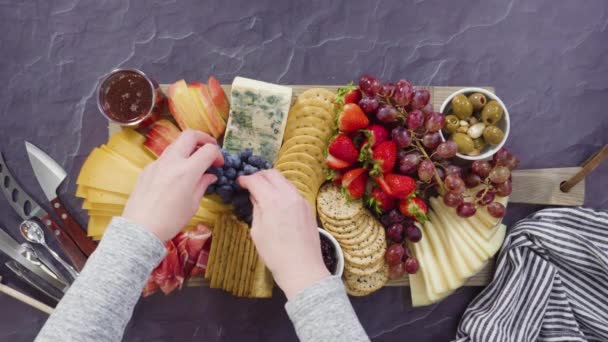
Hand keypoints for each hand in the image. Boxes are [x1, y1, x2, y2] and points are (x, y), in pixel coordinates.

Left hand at [122, 130, 222, 240]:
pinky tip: (177, 175)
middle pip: (190, 135)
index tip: (219, 164)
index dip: (217, 154)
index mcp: (187, 171)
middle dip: (204, 138)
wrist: (140, 229)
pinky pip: (165, 157)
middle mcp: (172, 161)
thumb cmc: (170, 220)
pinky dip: (175, 159)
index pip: (208, 150)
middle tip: (209, 150)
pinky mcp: (147, 169)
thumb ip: (202, 185)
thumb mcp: (192, 204)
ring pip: (176, 144)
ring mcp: (157, 163)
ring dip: (188, 148)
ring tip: (194, 162)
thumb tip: (210, 176)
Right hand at [238, 170, 329, 298]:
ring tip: (263, 190)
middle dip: (259, 175)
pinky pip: (293, 191)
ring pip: (285, 181)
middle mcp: (289, 195)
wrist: (302, 268)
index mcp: (273, 201)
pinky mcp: (308, 207)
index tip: (239, 182)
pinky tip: (276, 200)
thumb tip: (255, 196)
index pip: (256, 180)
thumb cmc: (275, 254)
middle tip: (250, 183)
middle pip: (272, 174)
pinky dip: (282, 190)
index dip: (245, 179)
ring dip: (272, 181)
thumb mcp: (257, 231)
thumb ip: (256, 209)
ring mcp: (301, 200)